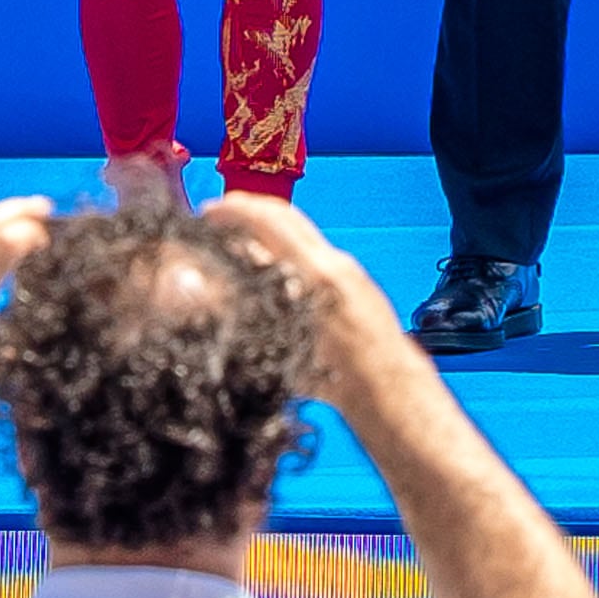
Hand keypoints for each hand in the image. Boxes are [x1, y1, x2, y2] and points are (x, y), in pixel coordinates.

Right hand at [196, 192, 404, 406]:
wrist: (387, 387)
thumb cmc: (340, 378)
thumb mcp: (285, 340)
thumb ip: (258, 300)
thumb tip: (235, 271)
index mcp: (316, 274)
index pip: (270, 222)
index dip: (235, 212)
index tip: (211, 213)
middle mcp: (335, 263)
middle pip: (287, 216)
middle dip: (250, 209)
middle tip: (220, 215)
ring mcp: (349, 269)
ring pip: (300, 234)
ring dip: (269, 230)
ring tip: (239, 242)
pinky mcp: (355, 280)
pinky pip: (314, 252)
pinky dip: (287, 249)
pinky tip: (272, 269)